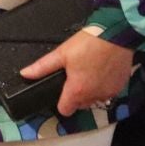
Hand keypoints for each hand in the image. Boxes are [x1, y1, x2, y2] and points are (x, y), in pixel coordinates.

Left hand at [20, 30, 135, 116]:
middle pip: (80, 105)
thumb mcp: (61, 53)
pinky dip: (103, 86)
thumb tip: (24, 74)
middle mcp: (93, 96)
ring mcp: (108, 93)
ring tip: (88, 72)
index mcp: (77, 91)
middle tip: (74, 76)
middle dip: (76, 95)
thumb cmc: (89, 43)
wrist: (117, 35)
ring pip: (95, 99)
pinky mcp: (120, 87)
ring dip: (90, 91)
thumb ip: (42, 67)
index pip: (65, 110)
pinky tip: (100, 71)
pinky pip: (108, 92)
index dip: (61, 102)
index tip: (61, 92)